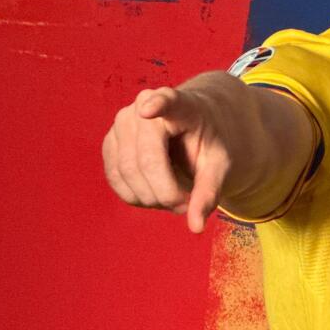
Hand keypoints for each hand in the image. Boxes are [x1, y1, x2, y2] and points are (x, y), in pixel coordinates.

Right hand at [102, 84, 233, 233]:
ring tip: (174, 199)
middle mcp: (144, 105)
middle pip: (145, 160)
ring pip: (125, 172)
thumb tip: (196, 228)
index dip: (157, 105)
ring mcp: (122, 122)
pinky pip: (115, 178)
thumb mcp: (219, 165)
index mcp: (181, 104)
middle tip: (186, 205)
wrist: (192, 127)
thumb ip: (209, 192)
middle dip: (165, 193)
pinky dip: (134, 196)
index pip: (167, 101)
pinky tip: (154, 195)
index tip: (148, 109)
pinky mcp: (110, 140)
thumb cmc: (208, 142)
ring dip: (150, 198)